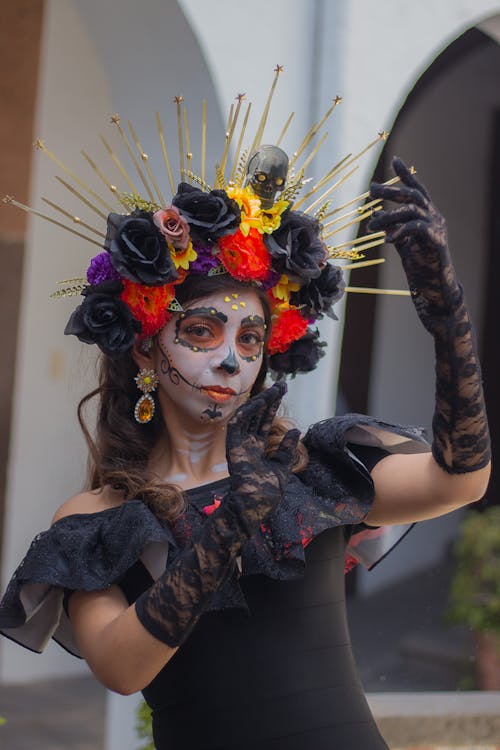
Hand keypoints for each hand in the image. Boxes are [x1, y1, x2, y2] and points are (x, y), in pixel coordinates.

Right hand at [225, 382, 300, 535]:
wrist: (256, 505)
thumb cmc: (268, 492)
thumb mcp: (283, 467)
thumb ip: (287, 449)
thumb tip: (297, 430)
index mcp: (258, 447)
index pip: (265, 420)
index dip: (273, 405)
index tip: (284, 390)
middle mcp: (247, 442)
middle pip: (258, 414)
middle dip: (269, 398)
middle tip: (282, 384)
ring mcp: (239, 444)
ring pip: (247, 416)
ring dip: (259, 401)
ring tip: (273, 389)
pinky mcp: (232, 448)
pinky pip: (236, 425)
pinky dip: (245, 413)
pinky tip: (257, 402)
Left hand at [369, 157, 460, 331]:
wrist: (436, 290)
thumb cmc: (421, 267)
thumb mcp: (403, 243)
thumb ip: (392, 227)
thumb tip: (375, 214)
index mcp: (428, 215)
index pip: (417, 189)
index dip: (406, 175)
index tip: (394, 160)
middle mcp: (435, 217)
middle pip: (412, 196)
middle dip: (391, 191)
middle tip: (371, 190)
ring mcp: (438, 229)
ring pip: (411, 211)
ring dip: (388, 217)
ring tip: (371, 226)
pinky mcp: (436, 243)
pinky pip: (417, 230)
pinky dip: (400, 232)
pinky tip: (387, 239)